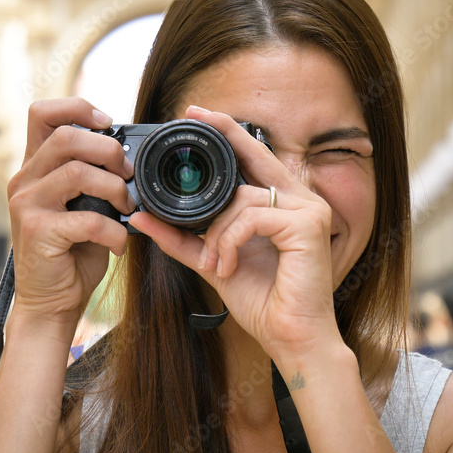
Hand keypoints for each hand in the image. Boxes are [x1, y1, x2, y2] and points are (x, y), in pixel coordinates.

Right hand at [7, 98, 134, 326]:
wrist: (51, 302)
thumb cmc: (71, 253)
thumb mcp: (81, 206)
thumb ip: (92, 177)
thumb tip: (127, 155)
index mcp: (35, 168)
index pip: (42, 114)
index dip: (78, 108)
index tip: (108, 124)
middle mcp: (24, 180)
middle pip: (66, 137)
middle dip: (108, 149)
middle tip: (127, 173)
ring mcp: (26, 205)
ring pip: (76, 172)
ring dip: (114, 188)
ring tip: (126, 206)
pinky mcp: (37, 232)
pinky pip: (87, 219)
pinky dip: (114, 231)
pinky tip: (118, 243)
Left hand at [129, 105, 342, 359]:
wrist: (291, 339)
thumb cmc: (263, 301)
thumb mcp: (212, 261)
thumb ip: (180, 237)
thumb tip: (142, 217)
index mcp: (282, 204)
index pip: (254, 157)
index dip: (227, 132)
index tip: (197, 114)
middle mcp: (301, 200)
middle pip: (256, 154)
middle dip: (223, 132)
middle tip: (192, 114)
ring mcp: (309, 210)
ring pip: (243, 196)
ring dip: (217, 232)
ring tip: (215, 263)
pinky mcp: (308, 225)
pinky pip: (252, 216)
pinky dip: (230, 241)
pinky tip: (227, 266)